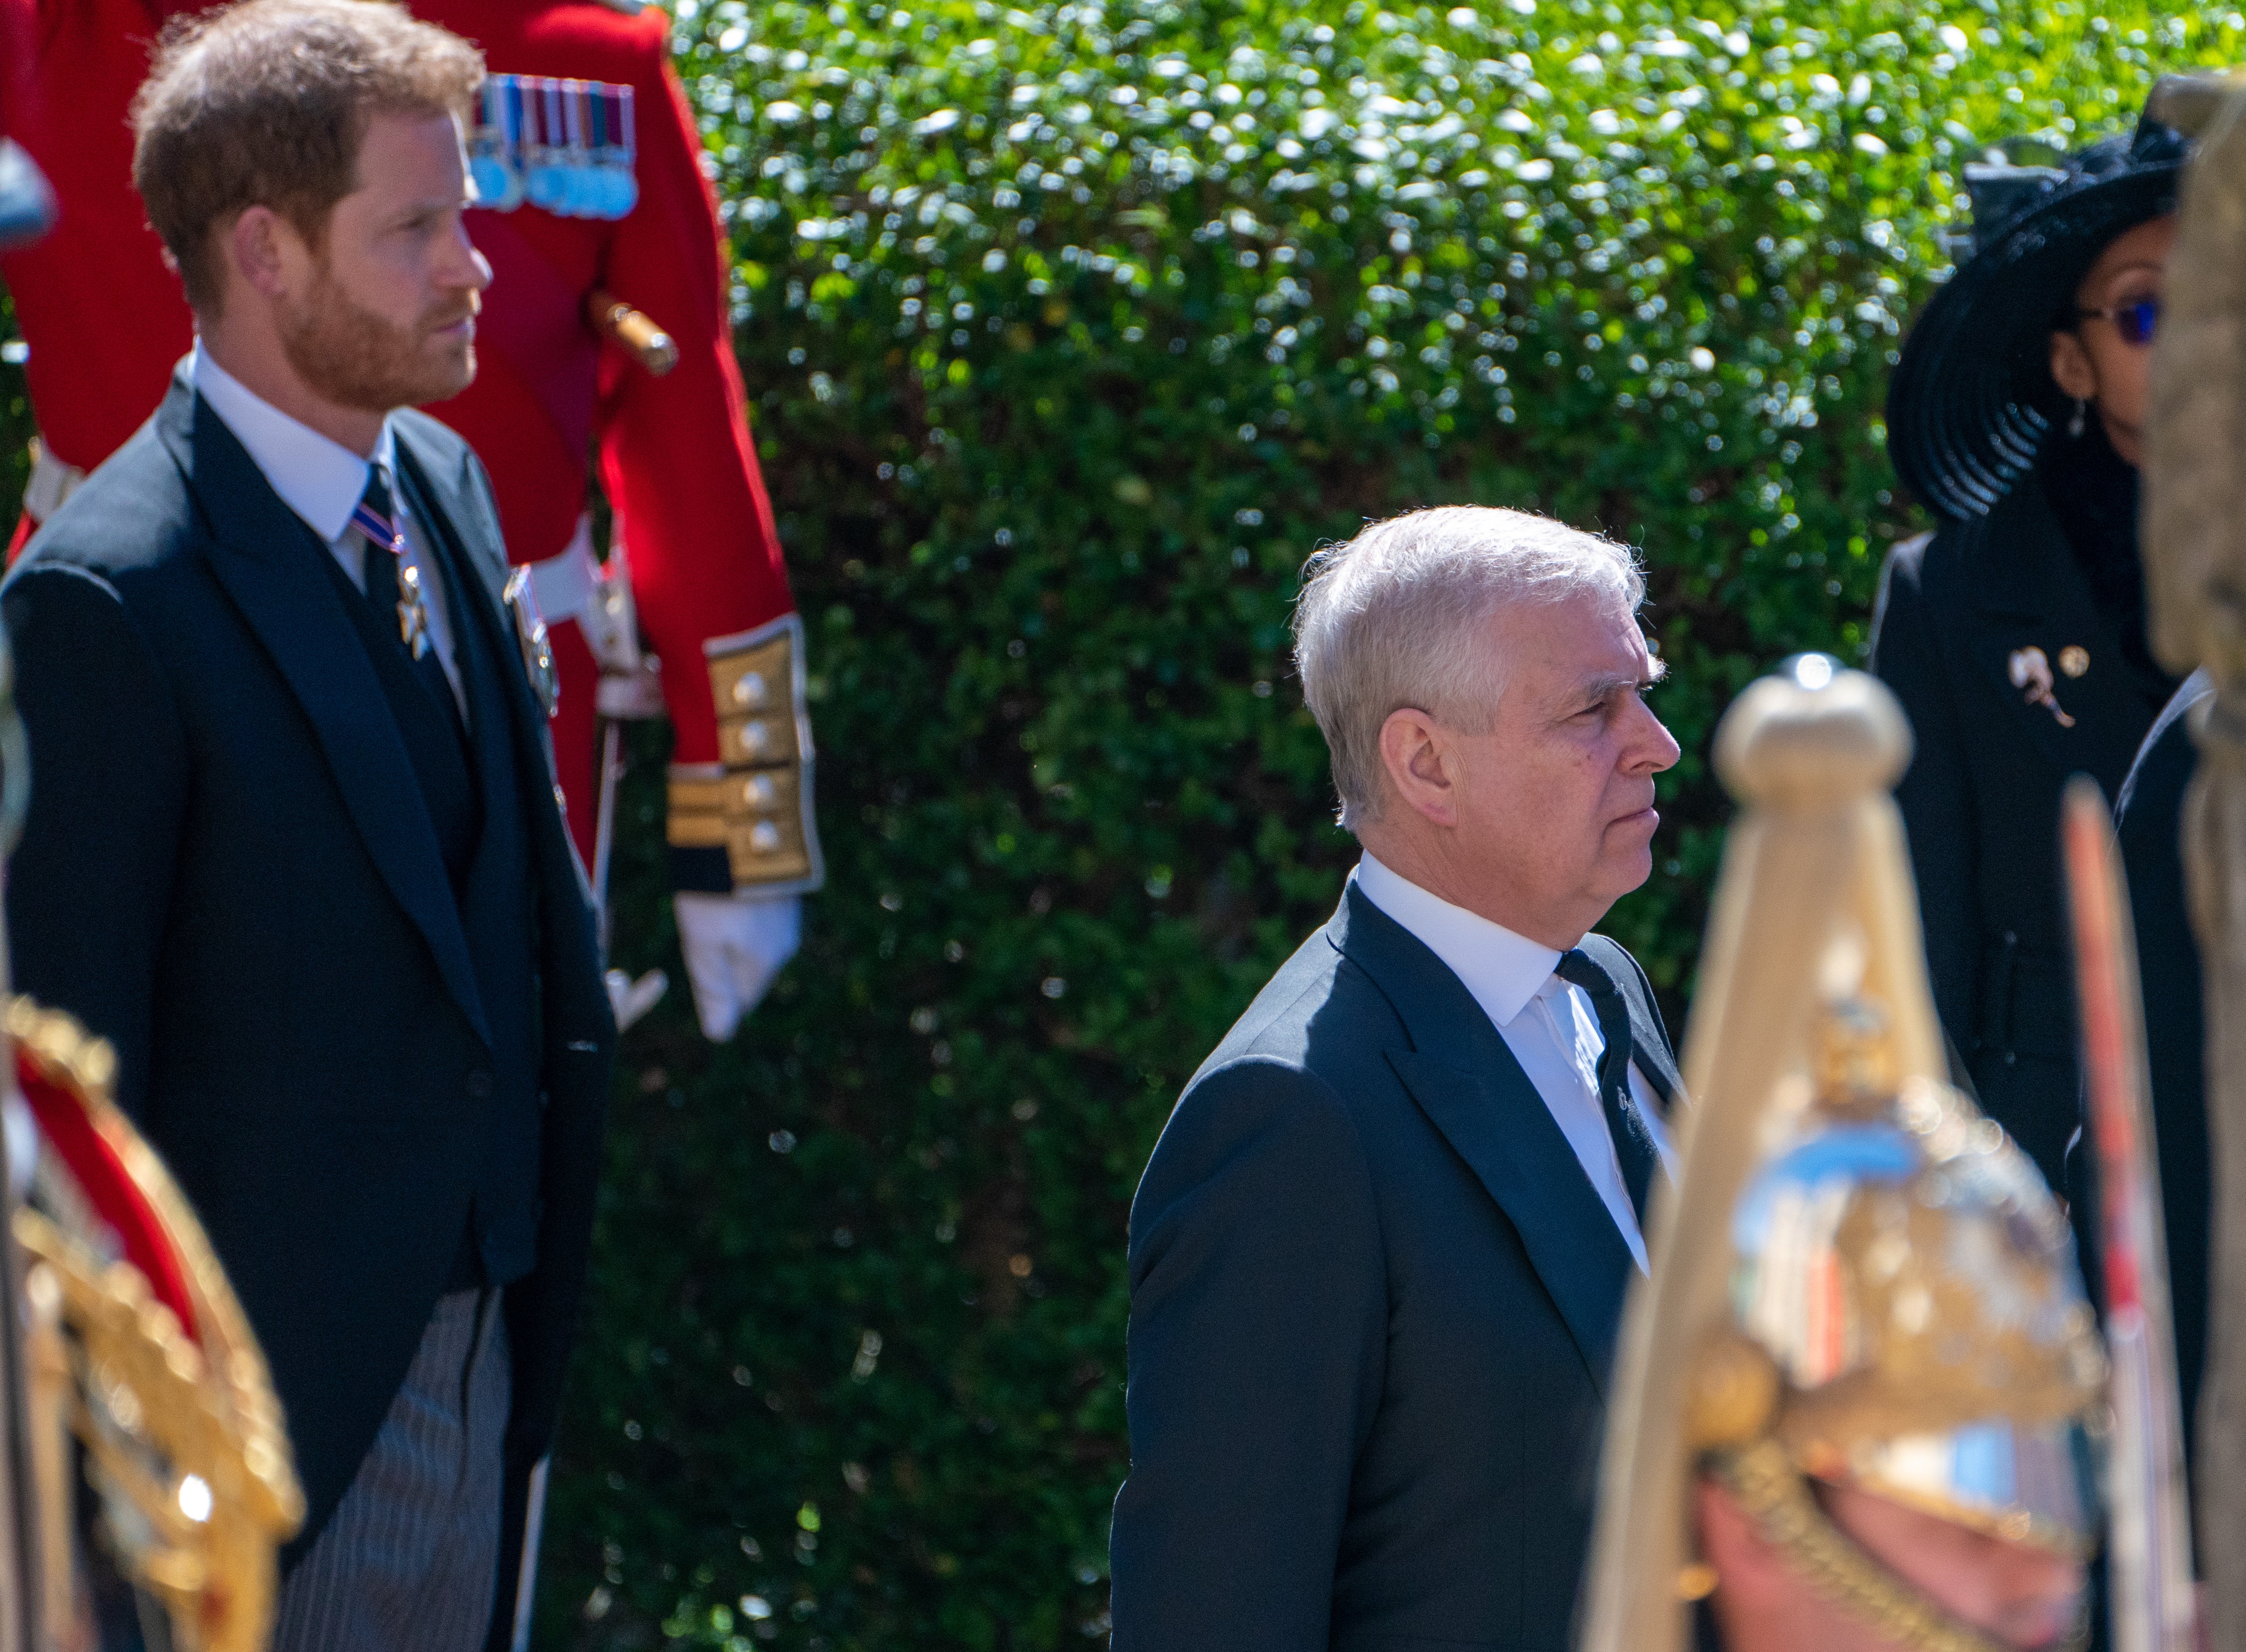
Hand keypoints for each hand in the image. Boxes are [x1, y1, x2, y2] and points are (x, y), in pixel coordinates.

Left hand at [674, 890, 801, 1040]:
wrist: (744, 828)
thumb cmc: (715, 893)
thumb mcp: (703, 946)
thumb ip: (713, 991)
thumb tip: (719, 1036)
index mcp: (763, 964)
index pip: (740, 1001)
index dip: (715, 990)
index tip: (696, 958)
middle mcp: (784, 946)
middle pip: (749, 971)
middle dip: (724, 960)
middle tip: (699, 927)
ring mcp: (789, 918)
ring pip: (757, 942)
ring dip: (735, 933)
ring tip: (714, 904)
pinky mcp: (787, 892)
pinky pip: (762, 916)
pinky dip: (745, 911)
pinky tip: (729, 890)